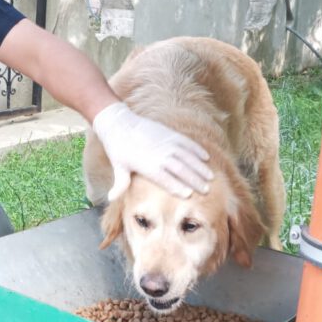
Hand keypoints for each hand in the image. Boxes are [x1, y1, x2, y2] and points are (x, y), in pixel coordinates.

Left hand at [91, 102, 212, 200]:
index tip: (189, 195)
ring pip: (188, 156)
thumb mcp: (118, 167)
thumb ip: (120, 184)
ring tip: (210, 177)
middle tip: (206, 190)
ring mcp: (167, 143)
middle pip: (181, 169)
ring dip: (200, 167)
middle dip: (194, 180)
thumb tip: (111, 198)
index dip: (177, 186)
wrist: (120, 123)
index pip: (165, 179)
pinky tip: (206, 158)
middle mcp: (160, 154)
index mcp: (148, 165)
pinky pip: (187, 143)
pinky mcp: (170, 134)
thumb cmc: (118, 148)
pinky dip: (197, 150)